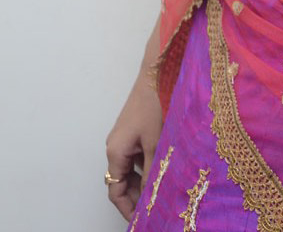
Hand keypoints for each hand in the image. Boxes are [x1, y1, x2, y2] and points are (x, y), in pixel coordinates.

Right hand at [105, 68, 163, 219]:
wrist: (157, 71)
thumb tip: (151, 196)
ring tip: (161, 189)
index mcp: (115, 150)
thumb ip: (151, 172)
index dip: (127, 207)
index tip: (141, 218)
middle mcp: (115, 145)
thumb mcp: (156, 142)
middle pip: (120, 180)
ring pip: (129, 167)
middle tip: (154, 206)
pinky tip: (162, 167)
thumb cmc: (155, 103)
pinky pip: (135, 154)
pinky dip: (146, 164)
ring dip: (142, 180)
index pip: (114, 189)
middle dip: (135, 195)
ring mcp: (124, 136)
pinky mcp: (133, 128)